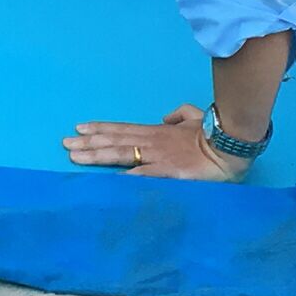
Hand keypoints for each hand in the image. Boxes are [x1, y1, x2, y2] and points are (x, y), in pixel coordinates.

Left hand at [67, 108, 245, 179]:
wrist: (231, 145)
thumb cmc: (213, 133)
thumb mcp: (194, 117)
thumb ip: (179, 115)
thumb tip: (165, 117)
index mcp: (157, 132)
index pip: (122, 130)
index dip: (100, 129)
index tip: (80, 128)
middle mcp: (151, 142)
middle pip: (114, 141)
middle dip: (88, 143)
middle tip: (64, 143)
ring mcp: (158, 156)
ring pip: (121, 154)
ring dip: (96, 155)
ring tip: (74, 156)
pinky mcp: (169, 171)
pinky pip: (143, 175)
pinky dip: (125, 177)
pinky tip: (108, 180)